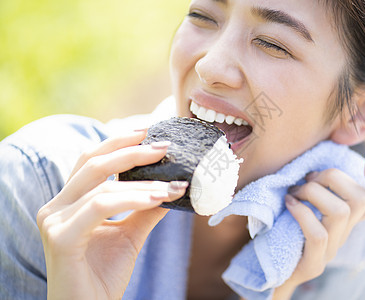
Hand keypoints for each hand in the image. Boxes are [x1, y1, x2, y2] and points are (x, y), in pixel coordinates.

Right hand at [36, 130, 187, 299]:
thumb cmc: (104, 274)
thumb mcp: (130, 233)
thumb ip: (146, 207)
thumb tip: (172, 184)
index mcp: (69, 201)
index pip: (92, 160)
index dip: (120, 142)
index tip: (152, 133)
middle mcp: (56, 205)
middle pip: (93, 162)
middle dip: (132, 150)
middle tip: (165, 146)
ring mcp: (54, 220)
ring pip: (102, 186)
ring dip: (143, 181)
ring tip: (173, 184)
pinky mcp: (61, 237)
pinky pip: (102, 206)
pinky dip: (133, 198)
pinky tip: (159, 197)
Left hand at [273, 154, 364, 298]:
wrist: (272, 272)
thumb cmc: (286, 233)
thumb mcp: (304, 209)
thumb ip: (314, 193)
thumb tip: (311, 170)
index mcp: (345, 221)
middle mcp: (344, 234)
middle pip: (359, 198)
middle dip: (332, 177)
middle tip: (307, 180)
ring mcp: (332, 250)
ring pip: (341, 212)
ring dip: (313, 193)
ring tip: (294, 192)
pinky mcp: (314, 263)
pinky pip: (318, 234)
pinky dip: (302, 213)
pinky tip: (288, 204)